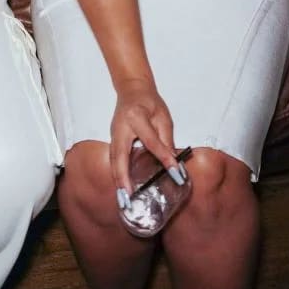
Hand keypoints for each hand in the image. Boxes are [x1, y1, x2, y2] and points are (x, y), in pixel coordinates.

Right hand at [110, 78, 175, 195]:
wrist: (131, 89)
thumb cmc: (149, 102)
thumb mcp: (163, 117)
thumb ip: (166, 139)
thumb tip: (172, 163)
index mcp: (136, 116)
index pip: (151, 141)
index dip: (164, 158)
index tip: (175, 174)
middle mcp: (121, 127)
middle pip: (119, 155)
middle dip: (122, 177)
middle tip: (128, 197)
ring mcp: (113, 134)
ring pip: (113, 160)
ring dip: (117, 180)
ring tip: (123, 199)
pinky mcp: (113, 139)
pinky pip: (114, 159)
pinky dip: (117, 174)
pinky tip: (122, 189)